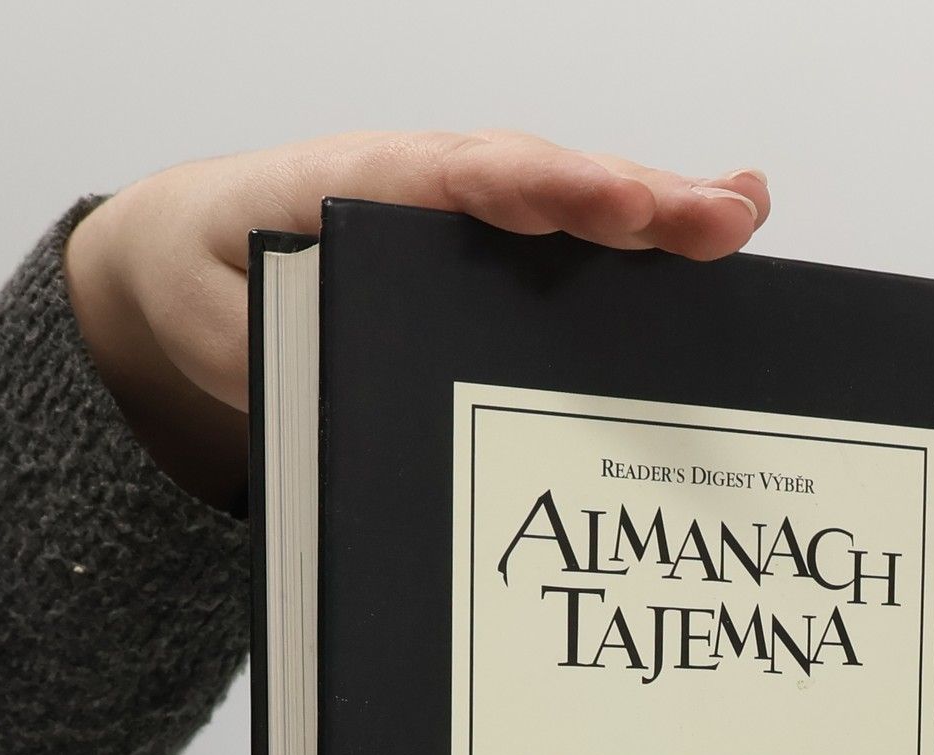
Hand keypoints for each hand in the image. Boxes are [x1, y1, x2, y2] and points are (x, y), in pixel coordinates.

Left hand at [64, 131, 770, 507]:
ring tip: (744, 214)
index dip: (544, 189)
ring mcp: (464, 209)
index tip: (612, 205)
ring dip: (659, 207)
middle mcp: (427, 184)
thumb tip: (357, 397)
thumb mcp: (223, 327)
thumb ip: (285, 352)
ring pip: (570, 198)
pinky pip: (567, 231)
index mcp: (357, 185)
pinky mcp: (485, 243)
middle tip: (722, 217)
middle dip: (635, 196)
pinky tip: (714, 230)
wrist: (189, 252)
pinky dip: (640, 232)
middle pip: (543, 179)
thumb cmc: (211, 280)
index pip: (463, 178)